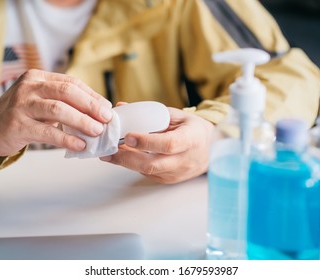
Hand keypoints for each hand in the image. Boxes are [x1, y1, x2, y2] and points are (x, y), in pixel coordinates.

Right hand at [0, 69, 112, 155]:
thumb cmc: (21, 114)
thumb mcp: (41, 101)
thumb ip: (64, 103)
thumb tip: (97, 113)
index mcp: (38, 77)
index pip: (71, 83)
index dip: (92, 96)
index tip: (107, 108)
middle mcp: (29, 87)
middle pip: (67, 92)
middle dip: (91, 105)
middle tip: (106, 119)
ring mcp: (21, 105)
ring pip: (58, 109)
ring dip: (81, 121)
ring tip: (97, 132)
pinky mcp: (17, 125)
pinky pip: (47, 132)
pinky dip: (66, 139)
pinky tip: (80, 145)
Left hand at [100, 107, 214, 183]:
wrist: (211, 149)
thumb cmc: (193, 129)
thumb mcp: (178, 115)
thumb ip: (151, 112)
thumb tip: (121, 106)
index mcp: (190, 140)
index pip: (168, 144)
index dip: (147, 142)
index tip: (129, 136)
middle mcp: (184, 160)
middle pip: (153, 164)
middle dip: (127, 158)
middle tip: (108, 150)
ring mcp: (176, 173)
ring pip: (148, 171)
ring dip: (126, 162)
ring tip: (109, 153)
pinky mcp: (169, 180)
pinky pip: (148, 174)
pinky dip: (134, 165)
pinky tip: (123, 157)